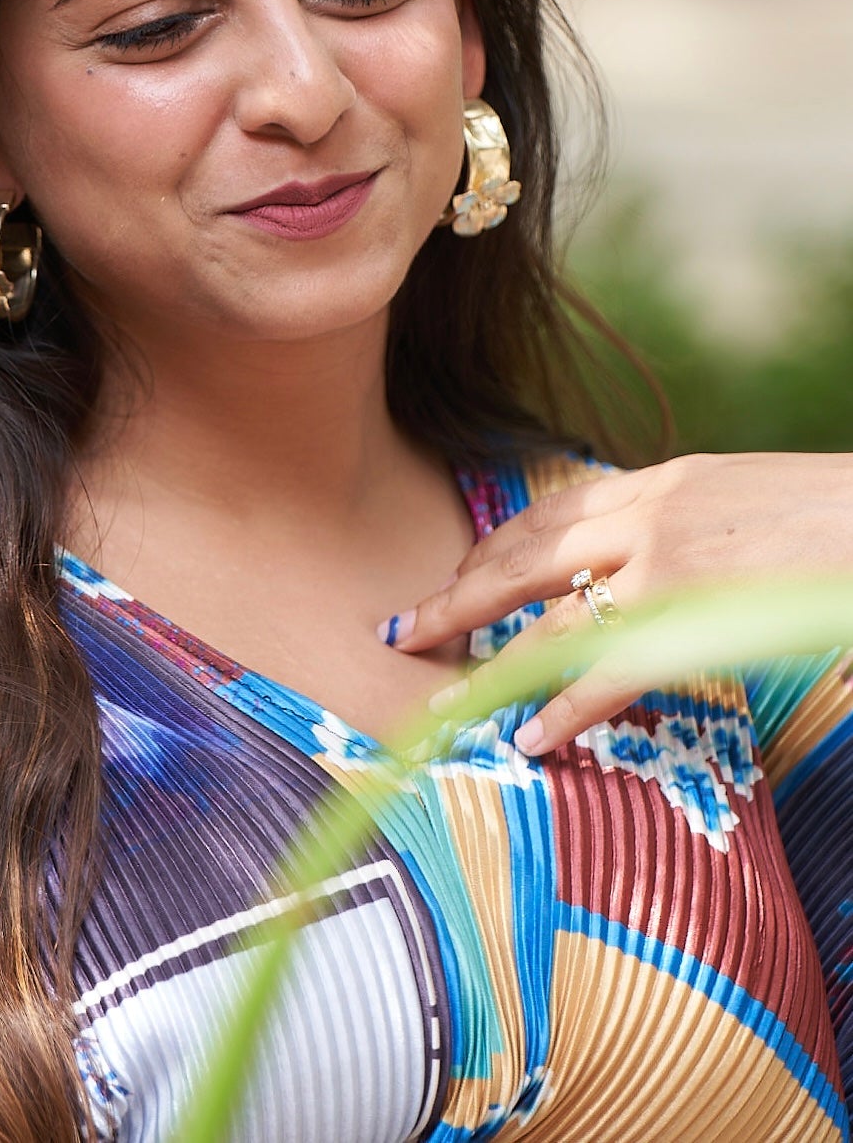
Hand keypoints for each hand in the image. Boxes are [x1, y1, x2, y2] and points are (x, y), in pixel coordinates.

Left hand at [378, 451, 852, 755]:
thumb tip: (680, 567)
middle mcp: (650, 511)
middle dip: (460, 593)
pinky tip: (527, 734)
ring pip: (547, 612)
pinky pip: (605, 668)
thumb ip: (701, 527)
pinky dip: (562, 705)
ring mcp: (665, 560)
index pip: (556, 511)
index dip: (499, 546)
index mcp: (666, 480)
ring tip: (439, 697)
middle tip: (405, 626)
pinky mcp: (691, 610)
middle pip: (525, 553)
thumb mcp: (754, 501)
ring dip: (485, 656)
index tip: (462, 575)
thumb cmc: (840, 516)